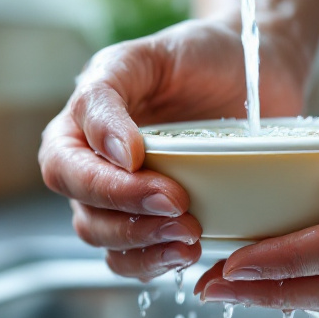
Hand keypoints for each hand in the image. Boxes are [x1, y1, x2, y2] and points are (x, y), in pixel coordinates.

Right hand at [40, 16, 310, 280]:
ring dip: (147, 250)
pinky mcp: (160, 220)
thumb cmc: (195, 55)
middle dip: (131, 223)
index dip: (105, 187)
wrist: (252, 67)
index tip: (161, 185)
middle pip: (87, 217)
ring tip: (191, 238)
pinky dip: (161, 262)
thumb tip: (114, 155)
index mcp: (78, 128)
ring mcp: (126, 199)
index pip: (66, 170)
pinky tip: (191, 251)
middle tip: (183, 214)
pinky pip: (142, 259)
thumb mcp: (145, 56)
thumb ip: (109, 97)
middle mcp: (95, 168)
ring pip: (110, 247)